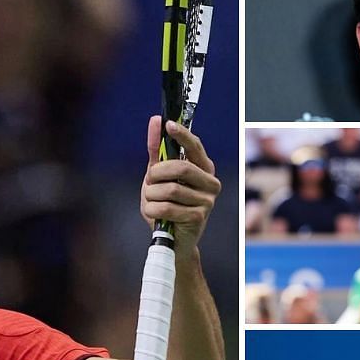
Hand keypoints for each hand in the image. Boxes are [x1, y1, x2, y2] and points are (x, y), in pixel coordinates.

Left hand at [140, 116, 220, 253]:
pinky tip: (152, 212)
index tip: (168, 125)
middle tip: (149, 178)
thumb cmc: (165, 203)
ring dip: (152, 194)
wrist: (171, 239)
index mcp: (203, 168)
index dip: (182, 135)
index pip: (195, 146)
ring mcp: (207, 201)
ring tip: (150, 200)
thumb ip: (157, 150)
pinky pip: (167, 207)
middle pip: (181, 168)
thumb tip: (155, 120)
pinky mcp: (199, 217)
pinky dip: (152, 209)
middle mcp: (210, 182)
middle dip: (157, 173)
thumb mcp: (157, 176)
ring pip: (170, 190)